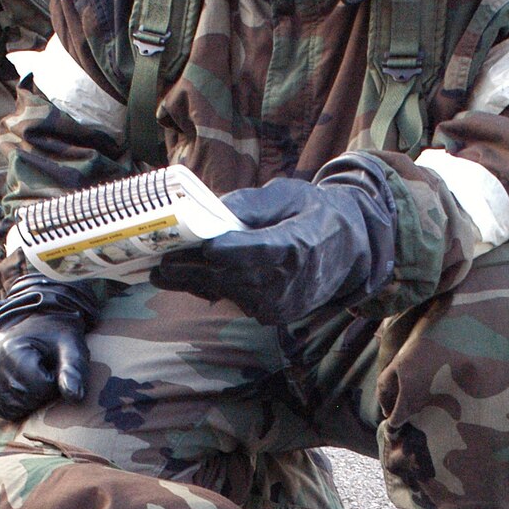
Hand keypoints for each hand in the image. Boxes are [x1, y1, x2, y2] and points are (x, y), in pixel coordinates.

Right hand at [0, 276, 97, 421]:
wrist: (38, 325)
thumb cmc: (58, 337)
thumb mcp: (71, 348)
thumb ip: (74, 370)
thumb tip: (75, 397)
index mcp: (11, 350)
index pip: (39, 388)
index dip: (54, 383)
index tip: (55, 367)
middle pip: (25, 399)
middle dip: (43, 393)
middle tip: (46, 372)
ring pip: (14, 408)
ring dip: (31, 400)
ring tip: (36, 378)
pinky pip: (3, 410)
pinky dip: (18, 406)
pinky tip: (26, 388)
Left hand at [155, 155, 397, 326]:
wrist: (349, 249)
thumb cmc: (314, 214)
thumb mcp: (288, 194)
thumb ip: (252, 204)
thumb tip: (216, 210)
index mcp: (296, 245)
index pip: (256, 252)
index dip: (226, 250)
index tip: (200, 246)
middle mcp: (288, 281)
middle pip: (232, 276)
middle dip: (192, 270)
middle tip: (158, 263)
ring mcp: (281, 302)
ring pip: (228, 292)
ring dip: (194, 282)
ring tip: (163, 272)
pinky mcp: (274, 315)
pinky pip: (236, 301)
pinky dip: (212, 289)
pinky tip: (188, 280)